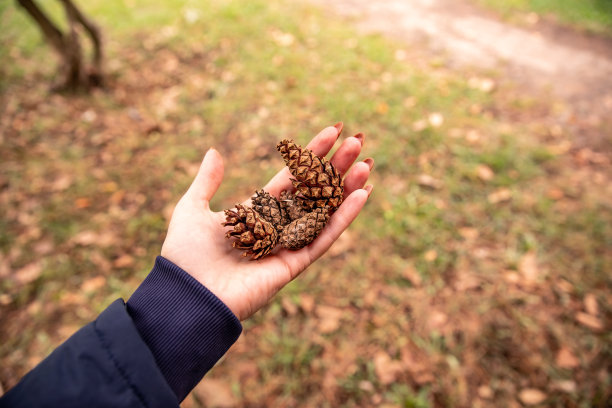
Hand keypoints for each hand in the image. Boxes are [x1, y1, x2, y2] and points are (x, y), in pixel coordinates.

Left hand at [160, 124, 372, 320]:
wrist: (185, 295)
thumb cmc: (184, 254)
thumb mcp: (192, 208)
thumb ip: (207, 181)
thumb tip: (215, 151)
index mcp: (256, 212)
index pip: (291, 178)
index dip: (311, 155)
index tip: (333, 130)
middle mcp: (275, 227)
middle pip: (312, 192)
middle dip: (334, 167)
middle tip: (358, 141)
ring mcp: (287, 246)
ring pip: (324, 212)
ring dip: (346, 188)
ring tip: (367, 163)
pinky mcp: (294, 264)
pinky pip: (323, 237)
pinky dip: (343, 218)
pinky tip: (361, 195)